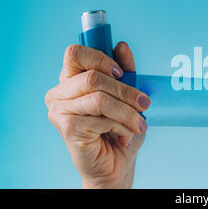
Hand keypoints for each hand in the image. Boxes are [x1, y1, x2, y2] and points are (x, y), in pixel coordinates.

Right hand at [45, 42, 150, 187]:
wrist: (117, 165)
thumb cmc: (120, 129)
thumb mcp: (127, 96)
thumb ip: (124, 71)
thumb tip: (122, 46)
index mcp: (70, 80)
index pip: (75, 53)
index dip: (100, 58)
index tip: (121, 72)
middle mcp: (59, 94)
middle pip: (93, 77)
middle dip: (126, 91)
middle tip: (145, 103)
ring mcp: (60, 111)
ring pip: (100, 98)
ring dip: (127, 112)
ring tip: (139, 123)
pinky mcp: (67, 128)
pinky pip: (102, 118)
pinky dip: (121, 126)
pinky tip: (124, 136)